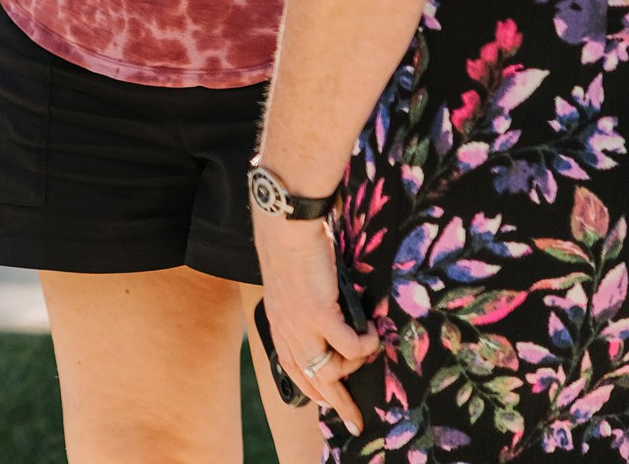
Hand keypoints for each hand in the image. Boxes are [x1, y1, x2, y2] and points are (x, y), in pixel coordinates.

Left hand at [255, 215, 380, 433]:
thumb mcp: (293, 290)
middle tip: (356, 421)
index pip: (294, 370)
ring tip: (368, 347)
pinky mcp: (320, 316)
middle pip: (314, 381)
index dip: (311, 390)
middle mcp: (288, 333)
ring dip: (356, 365)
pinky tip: (373, 331)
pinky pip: (350, 347)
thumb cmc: (294, 254)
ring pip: (332, 370)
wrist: (287, 231)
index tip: (327, 404)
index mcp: (280, 327)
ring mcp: (302, 327)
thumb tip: (331, 323)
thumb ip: (306, 311)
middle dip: (338, 404)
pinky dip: (366, 344)